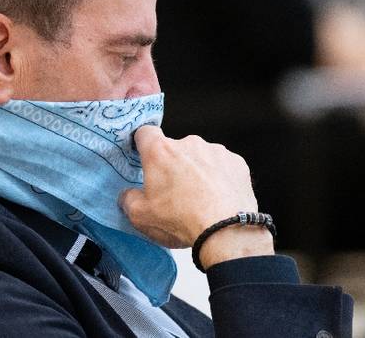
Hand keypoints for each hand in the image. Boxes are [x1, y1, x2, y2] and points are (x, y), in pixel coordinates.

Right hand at [119, 126, 273, 268]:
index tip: (145, 156)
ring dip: (197, 171)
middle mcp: (188, 144)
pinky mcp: (236, 162)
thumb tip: (128, 195)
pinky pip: (222, 165)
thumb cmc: (182, 220)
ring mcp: (215, 151)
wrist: (227, 232)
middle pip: (174, 148)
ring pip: (200, 156)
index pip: (145, 133)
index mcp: (160, 152)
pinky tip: (218, 198)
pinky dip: (219, 177)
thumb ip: (128, 200)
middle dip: (173, 165)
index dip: (143, 144)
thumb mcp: (140, 216)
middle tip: (174, 192)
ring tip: (200, 198)